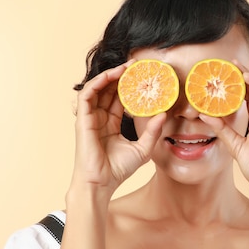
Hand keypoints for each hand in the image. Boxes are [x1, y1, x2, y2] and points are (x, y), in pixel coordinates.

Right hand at [71, 60, 165, 193]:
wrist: (102, 183)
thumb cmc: (118, 169)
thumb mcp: (143, 149)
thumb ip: (153, 132)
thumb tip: (165, 114)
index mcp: (112, 124)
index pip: (120, 99)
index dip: (130, 87)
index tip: (144, 77)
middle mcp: (100, 118)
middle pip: (109, 91)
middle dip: (122, 76)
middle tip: (137, 65)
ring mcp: (90, 118)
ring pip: (98, 89)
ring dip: (110, 76)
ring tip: (126, 67)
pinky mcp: (83, 119)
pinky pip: (87, 95)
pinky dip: (97, 83)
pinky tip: (111, 76)